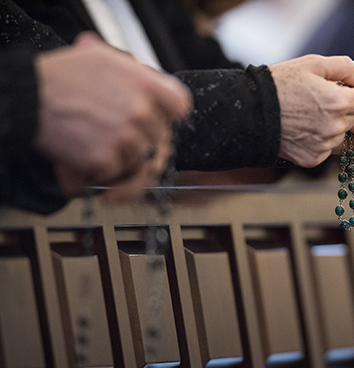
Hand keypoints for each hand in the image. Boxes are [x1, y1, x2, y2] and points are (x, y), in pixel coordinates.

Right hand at [34, 32, 192, 202]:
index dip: (168, 115)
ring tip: (96, 148)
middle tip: (120, 140)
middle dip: (141, 142)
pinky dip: (99, 172)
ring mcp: (126, 137)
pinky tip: (83, 158)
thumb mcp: (102, 59)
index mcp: (144, 84)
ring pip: (139, 160)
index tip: (159, 119)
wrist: (26, 98)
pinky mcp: (107, 159)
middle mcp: (141, 111)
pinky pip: (115, 175)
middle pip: (160, 138)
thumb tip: (149, 81)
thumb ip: (133, 73)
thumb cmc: (59, 77)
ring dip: (120, 160)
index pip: (180, 106)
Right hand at [270, 54, 353, 167]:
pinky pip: (327, 149)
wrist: (251, 112)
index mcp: (337, 102)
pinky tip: (303, 129)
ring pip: (342, 136)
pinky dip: (320, 141)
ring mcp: (323, 145)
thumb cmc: (281, 84)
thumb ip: (344, 68)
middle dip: (344, 110)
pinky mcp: (313, 159)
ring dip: (333, 127)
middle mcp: (334, 127)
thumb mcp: (312, 64)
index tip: (336, 90)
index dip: (351, 93)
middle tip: (320, 103)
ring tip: (309, 116)